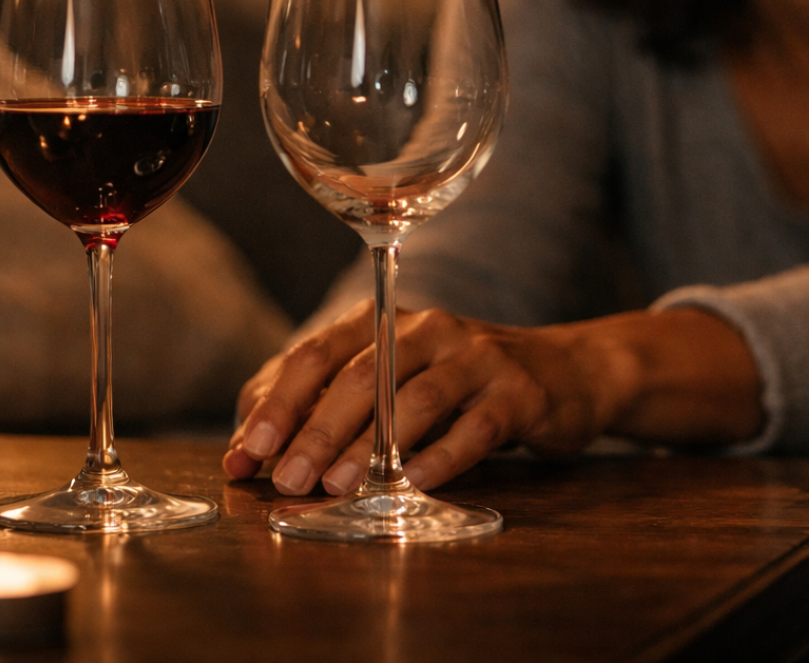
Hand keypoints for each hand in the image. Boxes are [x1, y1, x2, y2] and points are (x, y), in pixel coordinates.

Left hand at [222, 301, 761, 495]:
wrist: (560, 373)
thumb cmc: (457, 383)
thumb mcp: (393, 381)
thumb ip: (325, 404)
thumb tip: (248, 447)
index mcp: (387, 321)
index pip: (318, 352)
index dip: (278, 402)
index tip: (248, 453)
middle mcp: (429, 328)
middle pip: (361, 373)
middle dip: (318, 428)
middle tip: (288, 479)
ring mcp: (477, 356)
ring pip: (416, 397)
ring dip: (372, 446)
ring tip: (338, 487)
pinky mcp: (518, 392)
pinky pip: (477, 425)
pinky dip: (443, 455)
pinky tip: (415, 482)